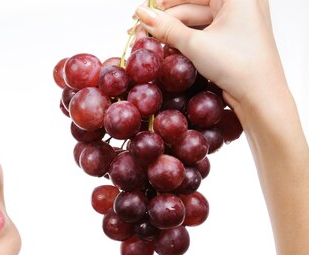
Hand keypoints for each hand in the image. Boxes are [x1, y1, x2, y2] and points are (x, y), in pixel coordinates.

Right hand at [135, 0, 287, 113]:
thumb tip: (142, 15)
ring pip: (197, 19)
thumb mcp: (195, 44)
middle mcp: (240, 3)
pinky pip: (205, 31)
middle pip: (194, 3)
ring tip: (150, 41)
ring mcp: (237, 21)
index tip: (143, 12)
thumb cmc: (238, 65)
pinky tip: (167, 46)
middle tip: (142, 29)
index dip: (164, 2)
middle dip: (166, 17)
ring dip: (173, 30)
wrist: (261, 96)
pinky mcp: (234, 37)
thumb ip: (166, 28)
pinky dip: (186, 38)